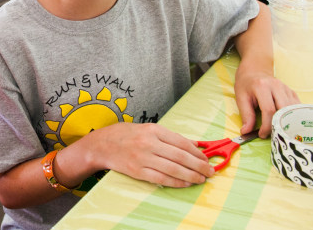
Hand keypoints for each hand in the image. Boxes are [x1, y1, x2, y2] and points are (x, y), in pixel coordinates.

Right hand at [84, 123, 213, 187]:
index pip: (181, 142)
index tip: (207, 159)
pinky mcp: (137, 171)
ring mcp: (143, 158)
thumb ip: (170, 137)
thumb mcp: (148, 129)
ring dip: (191, 176)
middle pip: (180, 156)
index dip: (197, 152)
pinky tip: (186, 184)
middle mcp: (149, 143)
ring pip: (173, 169)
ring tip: (202, 179)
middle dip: (199, 166)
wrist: (101, 144)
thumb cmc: (125, 135)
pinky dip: (176, 182)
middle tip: (210, 171)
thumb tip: (193, 145)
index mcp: (153, 130)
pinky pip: (161, 178)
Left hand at [234, 65, 298, 137]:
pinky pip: (296, 107)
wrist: (255, 70)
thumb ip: (246, 115)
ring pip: (292, 109)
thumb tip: (246, 132)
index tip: (262, 135)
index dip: (267, 126)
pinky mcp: (291, 91)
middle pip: (283, 110)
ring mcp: (286, 88)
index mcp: (262, 87)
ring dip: (287, 122)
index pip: (269, 110)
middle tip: (271, 134)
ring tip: (277, 129)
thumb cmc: (246, 85)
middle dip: (278, 125)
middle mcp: (276, 86)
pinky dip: (293, 116)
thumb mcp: (241, 98)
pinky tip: (287, 123)